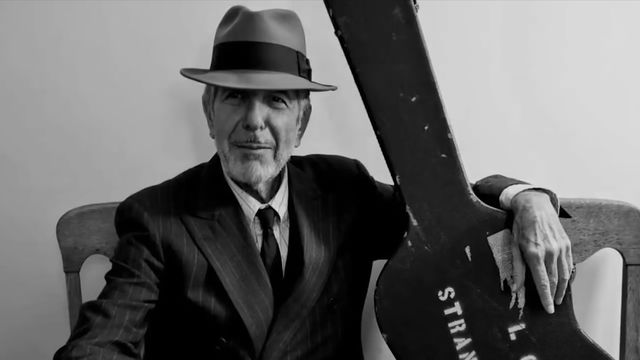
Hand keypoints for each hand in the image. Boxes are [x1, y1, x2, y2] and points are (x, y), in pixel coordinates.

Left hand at [511, 190, 572, 313]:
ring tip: (558, 297)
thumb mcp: (513, 245)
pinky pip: (569, 264)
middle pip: (554, 280)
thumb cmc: (521, 226)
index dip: (546, 297)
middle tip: (552, 306)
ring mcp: (560, 247)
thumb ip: (517, 267)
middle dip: (553, 295)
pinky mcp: (567, 243)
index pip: (543, 281)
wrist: (535, 205)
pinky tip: (564, 281)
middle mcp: (549, 251)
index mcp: (534, 253)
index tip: (549, 309)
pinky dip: (568, 275)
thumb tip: (516, 287)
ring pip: (565, 274)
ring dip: (562, 288)